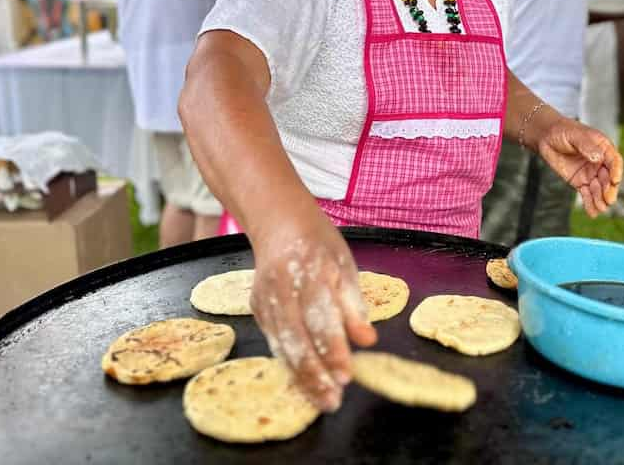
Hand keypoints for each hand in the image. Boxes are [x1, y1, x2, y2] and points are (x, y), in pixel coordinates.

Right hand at [249, 205, 376, 411]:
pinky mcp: (255, 307)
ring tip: (320, 400)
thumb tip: (367, 341)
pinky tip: (303, 382)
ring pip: (281, 344)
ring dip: (300, 376)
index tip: (347, 375)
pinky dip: (287, 363)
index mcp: (311, 270)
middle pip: (296, 337)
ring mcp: (265, 297)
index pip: (321, 317)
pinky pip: (272, 340)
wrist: (278, 222)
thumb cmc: (320, 245)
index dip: (333, 349)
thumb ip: (354, 305)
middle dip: (314, 373)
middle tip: (332, 400)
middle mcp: (283, 286)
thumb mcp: (346, 265)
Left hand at [537, 119, 622, 217]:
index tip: (615, 180)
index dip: (616, 171)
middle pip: (608, 179)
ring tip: (600, 208)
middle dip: (609, 190)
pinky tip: (593, 213)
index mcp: (604, 148)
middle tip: (608, 199)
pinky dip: (590, 204)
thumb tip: (598, 157)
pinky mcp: (580, 182)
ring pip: (599, 189)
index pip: (614, 161)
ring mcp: (591, 173)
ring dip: (600, 199)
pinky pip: (587, 194)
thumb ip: (587, 146)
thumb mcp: (576, 135)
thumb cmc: (563, 131)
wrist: (547, 138)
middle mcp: (600, 163)